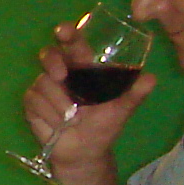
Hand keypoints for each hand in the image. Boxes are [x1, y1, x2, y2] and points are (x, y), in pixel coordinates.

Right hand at [22, 23, 157, 175]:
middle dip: (52, 61)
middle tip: (61, 76)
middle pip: (49, 55)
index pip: (74, 44)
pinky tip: (57, 125)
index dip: (68, 34)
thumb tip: (151, 77)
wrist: (84, 154)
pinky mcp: (32, 102)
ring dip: (58, 104)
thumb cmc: (103, 127)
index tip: (62, 31)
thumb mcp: (122, 110)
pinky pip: (34, 101)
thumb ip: (135, 94)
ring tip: (71, 119)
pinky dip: (47, 114)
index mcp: (83, 68)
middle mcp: (62, 73)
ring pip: (43, 83)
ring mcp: (44, 87)